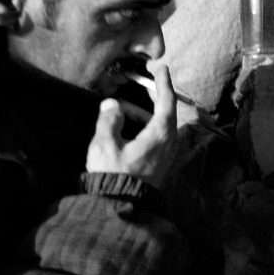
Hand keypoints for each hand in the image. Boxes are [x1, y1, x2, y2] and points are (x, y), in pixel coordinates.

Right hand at [85, 64, 177, 187]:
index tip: (161, 67)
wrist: (119, 206)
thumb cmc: (113, 174)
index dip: (163, 83)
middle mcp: (169, 141)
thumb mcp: (105, 145)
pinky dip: (144, 125)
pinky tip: (125, 125)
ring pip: (159, 124)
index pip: (167, 101)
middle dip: (153, 95)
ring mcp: (166, 152)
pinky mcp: (160, 161)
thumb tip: (112, 104)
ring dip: (143, 113)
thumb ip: (108, 120)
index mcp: (160, 133)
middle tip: (142, 82)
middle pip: (165, 110)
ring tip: (120, 107)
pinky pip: (156, 135)